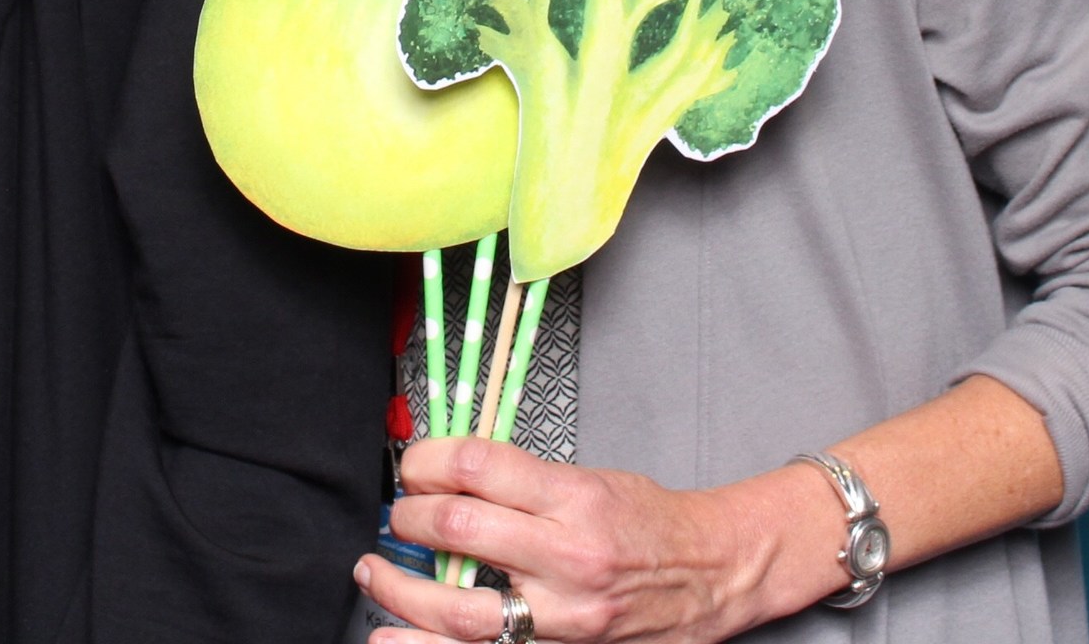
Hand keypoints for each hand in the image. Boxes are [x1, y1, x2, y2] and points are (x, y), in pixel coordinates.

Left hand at [357, 436, 843, 643]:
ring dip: (400, 591)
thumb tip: (447, 476)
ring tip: (374, 574)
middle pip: (458, 531)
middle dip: (409, 520)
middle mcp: (568, 558)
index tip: (413, 466)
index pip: (478, 467)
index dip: (427, 461)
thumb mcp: (592, 480)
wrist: (715, 574)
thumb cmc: (651, 523)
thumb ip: (522, 481)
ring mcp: (564, 617)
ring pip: (458, 611)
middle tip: (396, 517)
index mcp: (575, 499)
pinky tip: (394, 637)